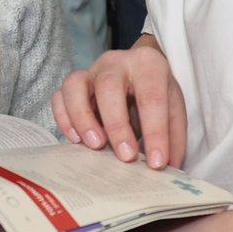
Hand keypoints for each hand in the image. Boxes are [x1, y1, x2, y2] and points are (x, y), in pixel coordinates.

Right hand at [53, 38, 189, 167]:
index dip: (155, 133)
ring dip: (82, 118)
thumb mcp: (173, 110)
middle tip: (126, 156)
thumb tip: (168, 169)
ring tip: (96, 146)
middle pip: (109, 87)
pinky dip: (64, 119)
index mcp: (148, 64)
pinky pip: (59, 96)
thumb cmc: (155, 93)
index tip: (156, 163)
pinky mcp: (73, 84)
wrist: (139, 72)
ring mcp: (90, 70)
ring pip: (75, 85)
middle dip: (117, 125)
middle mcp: (116, 62)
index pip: (152, 98)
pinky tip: (77, 140)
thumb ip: (173, 139)